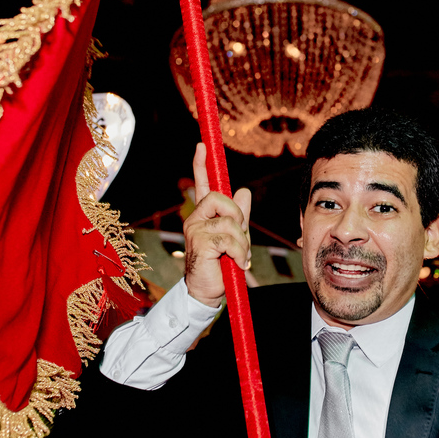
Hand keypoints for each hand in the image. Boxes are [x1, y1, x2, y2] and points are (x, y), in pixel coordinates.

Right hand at [182, 143, 251, 306]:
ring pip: (230, 221)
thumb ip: (239, 216)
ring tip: (237, 257)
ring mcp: (194, 229)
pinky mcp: (199, 242)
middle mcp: (195, 219)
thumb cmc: (220, 266)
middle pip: (221, 198)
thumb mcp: (236, 238)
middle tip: (238, 241)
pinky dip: (240, 253)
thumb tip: (243, 191)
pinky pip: (230, 238)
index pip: (202, 184)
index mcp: (203, 216)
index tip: (203, 145)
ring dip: (242, 242)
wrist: (208, 292)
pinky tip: (236, 263)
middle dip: (238, 218)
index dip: (201, 164)